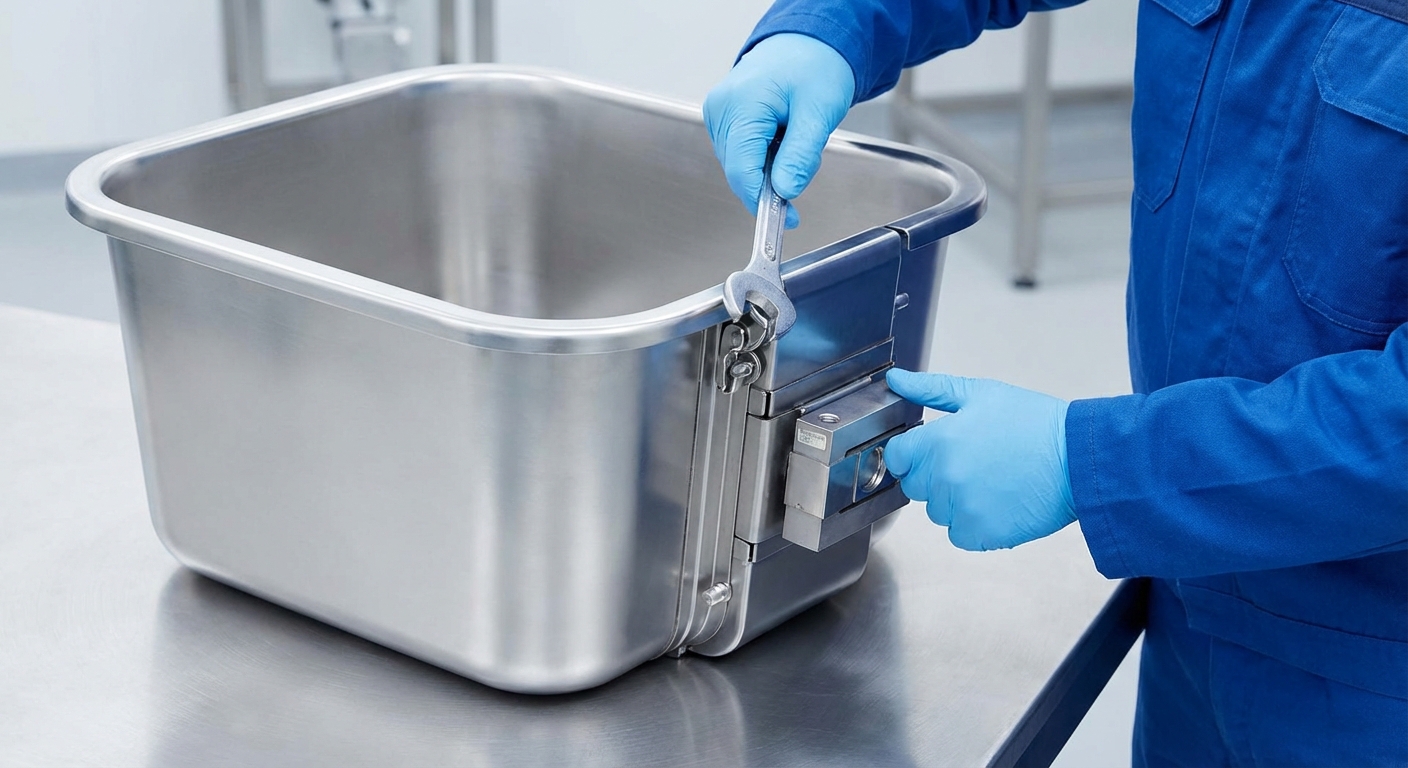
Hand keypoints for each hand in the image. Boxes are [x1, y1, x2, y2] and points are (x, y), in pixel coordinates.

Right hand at [703, 33, 855, 225]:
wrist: (807, 43)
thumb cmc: (814, 66)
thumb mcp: (818, 112)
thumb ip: (800, 156)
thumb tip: (785, 191)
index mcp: (740, 105)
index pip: (741, 171)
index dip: (762, 201)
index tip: (786, 220)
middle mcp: (720, 110)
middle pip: (739, 171)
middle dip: (773, 181)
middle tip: (805, 166)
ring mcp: (717, 114)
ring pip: (740, 166)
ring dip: (770, 168)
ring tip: (796, 139)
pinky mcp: (722, 119)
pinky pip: (740, 153)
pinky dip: (763, 157)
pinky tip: (782, 138)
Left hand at [883, 369, 1075, 550]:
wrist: (1079, 459)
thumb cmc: (1035, 424)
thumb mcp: (981, 394)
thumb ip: (931, 389)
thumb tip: (896, 381)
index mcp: (938, 441)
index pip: (896, 456)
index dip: (912, 452)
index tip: (932, 451)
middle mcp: (943, 478)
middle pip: (915, 486)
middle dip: (934, 475)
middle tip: (972, 462)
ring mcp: (961, 509)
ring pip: (937, 512)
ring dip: (954, 501)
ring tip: (990, 481)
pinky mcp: (980, 534)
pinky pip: (958, 535)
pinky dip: (973, 525)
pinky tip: (997, 503)